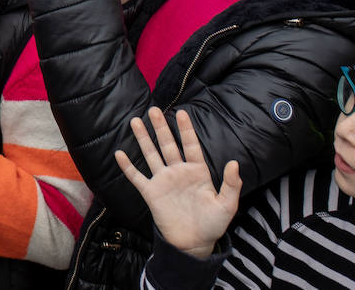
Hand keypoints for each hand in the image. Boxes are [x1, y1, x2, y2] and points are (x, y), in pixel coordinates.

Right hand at [115, 108, 242, 260]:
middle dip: (161, 127)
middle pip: (168, 145)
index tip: (181, 113)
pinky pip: (137, 177)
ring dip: (143, 139)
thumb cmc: (213, 224)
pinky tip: (120, 154)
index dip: (186, 130)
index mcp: (198, 172)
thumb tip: (234, 162)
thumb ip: (231, 184)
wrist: (193, 244)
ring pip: (151, 155)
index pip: (191, 145)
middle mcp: (178, 172)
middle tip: (154, 110)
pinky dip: (127, 167)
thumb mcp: (227, 205)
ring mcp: (163, 181)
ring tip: (135, 121)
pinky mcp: (151, 193)